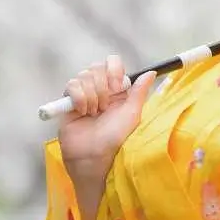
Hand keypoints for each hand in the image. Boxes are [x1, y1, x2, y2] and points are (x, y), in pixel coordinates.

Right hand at [58, 56, 156, 179]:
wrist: (93, 156)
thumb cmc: (116, 138)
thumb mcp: (132, 114)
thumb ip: (139, 91)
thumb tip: (151, 72)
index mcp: (117, 90)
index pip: (112, 62)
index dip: (113, 70)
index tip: (117, 86)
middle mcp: (101, 89)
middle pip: (96, 67)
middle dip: (102, 86)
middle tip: (105, 107)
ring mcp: (84, 94)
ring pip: (83, 76)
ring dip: (92, 96)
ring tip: (94, 114)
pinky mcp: (68, 101)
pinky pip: (71, 85)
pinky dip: (79, 98)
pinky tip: (83, 112)